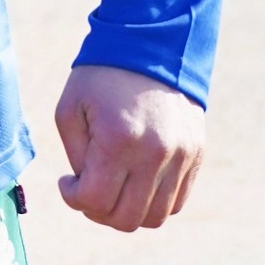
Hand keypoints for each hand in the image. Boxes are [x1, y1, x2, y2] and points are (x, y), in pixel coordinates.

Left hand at [53, 66, 205, 232]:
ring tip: (115, 188)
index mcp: (119, 139)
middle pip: (126, 219)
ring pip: (154, 218)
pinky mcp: (196, 154)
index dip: (73, 198)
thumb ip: (75, 157)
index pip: (95, 202)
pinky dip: (153, 203)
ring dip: (128, 212)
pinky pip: (177, 202)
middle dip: (99, 212)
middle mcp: (155, 153)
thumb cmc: (103, 77)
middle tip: (90, 190)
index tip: (68, 180)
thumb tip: (87, 192)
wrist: (154, 45)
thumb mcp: (70, 110)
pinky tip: (137, 181)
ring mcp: (181, 156)